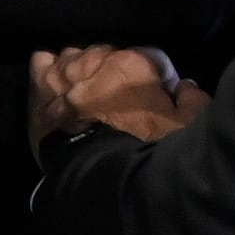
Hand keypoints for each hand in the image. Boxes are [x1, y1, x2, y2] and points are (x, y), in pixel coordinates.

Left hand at [26, 45, 206, 147]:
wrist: (97, 177)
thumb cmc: (144, 151)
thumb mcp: (187, 130)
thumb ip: (193, 101)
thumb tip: (185, 86)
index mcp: (134, 63)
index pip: (152, 60)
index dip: (157, 82)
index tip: (158, 102)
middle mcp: (97, 58)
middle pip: (112, 57)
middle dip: (120, 76)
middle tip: (124, 107)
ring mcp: (65, 69)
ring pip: (77, 58)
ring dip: (85, 73)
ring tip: (90, 100)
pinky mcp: (41, 84)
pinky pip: (43, 61)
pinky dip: (51, 71)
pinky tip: (59, 88)